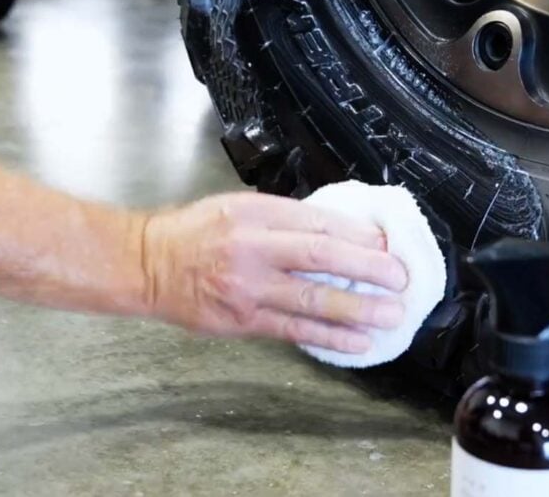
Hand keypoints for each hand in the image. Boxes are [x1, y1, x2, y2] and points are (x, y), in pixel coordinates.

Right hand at [141, 192, 409, 353]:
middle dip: (368, 268)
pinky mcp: (244, 321)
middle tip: (401, 278)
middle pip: (321, 256)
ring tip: (392, 314)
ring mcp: (249, 288)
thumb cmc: (195, 232)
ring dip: (358, 309)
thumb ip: (284, 219)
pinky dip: (330, 337)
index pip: (317, 222)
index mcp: (255, 213)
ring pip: (313, 299)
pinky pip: (295, 330)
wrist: (148, 264)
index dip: (358, 234)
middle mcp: (253, 248)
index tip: (386, 244)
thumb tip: (340, 233)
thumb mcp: (238, 207)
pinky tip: (359, 342)